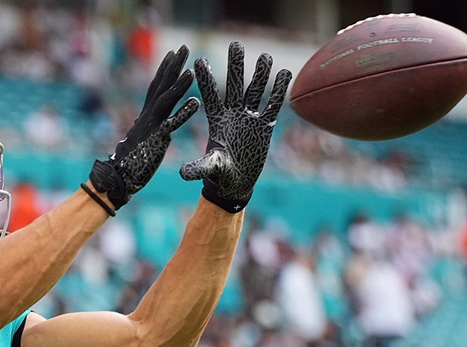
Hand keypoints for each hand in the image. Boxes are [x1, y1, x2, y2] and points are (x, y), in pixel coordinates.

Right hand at [89, 46, 199, 209]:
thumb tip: (159, 128)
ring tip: (192, 71)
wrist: (119, 179)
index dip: (164, 70)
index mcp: (146, 116)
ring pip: (166, 101)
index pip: (156, 88)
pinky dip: (184, 113)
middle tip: (184, 47)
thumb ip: (151, 130)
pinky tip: (196, 103)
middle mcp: (148, 117)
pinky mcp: (156, 140)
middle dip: (173, 66)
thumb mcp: (143, 141)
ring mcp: (152, 127)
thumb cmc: (131, 163)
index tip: (173, 54)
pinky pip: (172, 124)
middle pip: (161, 86)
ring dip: (179, 85)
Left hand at [180, 41, 291, 212]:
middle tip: (236, 44)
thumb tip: (182, 173)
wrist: (235, 183)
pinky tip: (284, 73)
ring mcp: (249, 118)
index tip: (199, 60)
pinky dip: (280, 90)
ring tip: (265, 56)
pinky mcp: (265, 126)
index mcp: (217, 120)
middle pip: (235, 85)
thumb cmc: (219, 175)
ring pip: (255, 91)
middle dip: (235, 66)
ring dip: (260, 74)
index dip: (206, 79)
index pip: (210, 96)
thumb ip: (198, 167)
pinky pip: (273, 105)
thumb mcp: (209, 168)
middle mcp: (233, 114)